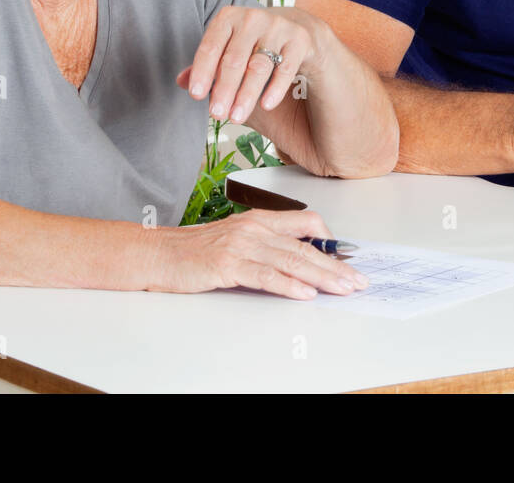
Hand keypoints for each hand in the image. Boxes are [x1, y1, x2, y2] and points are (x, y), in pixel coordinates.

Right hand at [158, 208, 368, 296]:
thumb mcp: (235, 241)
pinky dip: (289, 285)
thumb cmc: (193, 251)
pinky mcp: (227, 265)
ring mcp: (241, 245)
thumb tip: (298, 264)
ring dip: (322, 277)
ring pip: (292, 260)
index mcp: (258, 220)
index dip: (330, 241)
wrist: (156, 253)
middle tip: (357, 279)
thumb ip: (265, 248)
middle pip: (305, 246)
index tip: (348, 258)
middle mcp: (253, 228)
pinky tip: (305, 293)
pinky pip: (265, 275)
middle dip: (336, 265)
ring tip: (342, 288)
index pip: (306, 223)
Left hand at [177, 6, 327, 123]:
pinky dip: (274, 88)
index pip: (210, 47)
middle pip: (234, 59)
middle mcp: (252, 18)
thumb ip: (207, 64)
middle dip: (224, 89)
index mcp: (228, 18)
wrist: (294, 28)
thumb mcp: (228, 48)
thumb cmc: (252, 42)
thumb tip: (181, 81)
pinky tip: (266, 105)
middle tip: (216, 114)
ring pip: (258, 66)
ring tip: (236, 117)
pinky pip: (285, 68)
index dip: (202, 72)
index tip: (196, 96)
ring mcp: (277, 27)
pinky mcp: (299, 40)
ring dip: (246, 94)